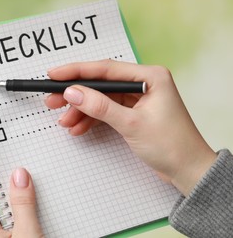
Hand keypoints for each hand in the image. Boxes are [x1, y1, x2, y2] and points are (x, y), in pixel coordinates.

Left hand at [0, 168, 43, 237]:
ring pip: (6, 219)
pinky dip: (23, 224)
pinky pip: (12, 230)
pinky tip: (38, 221)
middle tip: (32, 184)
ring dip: (21, 211)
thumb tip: (19, 175)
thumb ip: (23, 204)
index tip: (17, 172)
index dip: (1, 182)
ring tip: (38, 202)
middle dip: (15, 195)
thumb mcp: (27, 232)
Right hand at [45, 60, 216, 195]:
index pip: (106, 69)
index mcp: (149, 76)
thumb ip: (100, 107)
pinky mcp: (132, 113)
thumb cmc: (171, 145)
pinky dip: (91, 119)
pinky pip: (105, 111)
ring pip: (100, 99)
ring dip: (81, 110)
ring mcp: (136, 99)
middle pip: (100, 83)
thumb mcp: (132, 124)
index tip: (54, 75)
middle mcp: (143, 83)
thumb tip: (73, 93)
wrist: (187, 171)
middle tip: (52, 100)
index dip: (77, 71)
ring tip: (64, 121)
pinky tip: (78, 128)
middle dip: (76, 94)